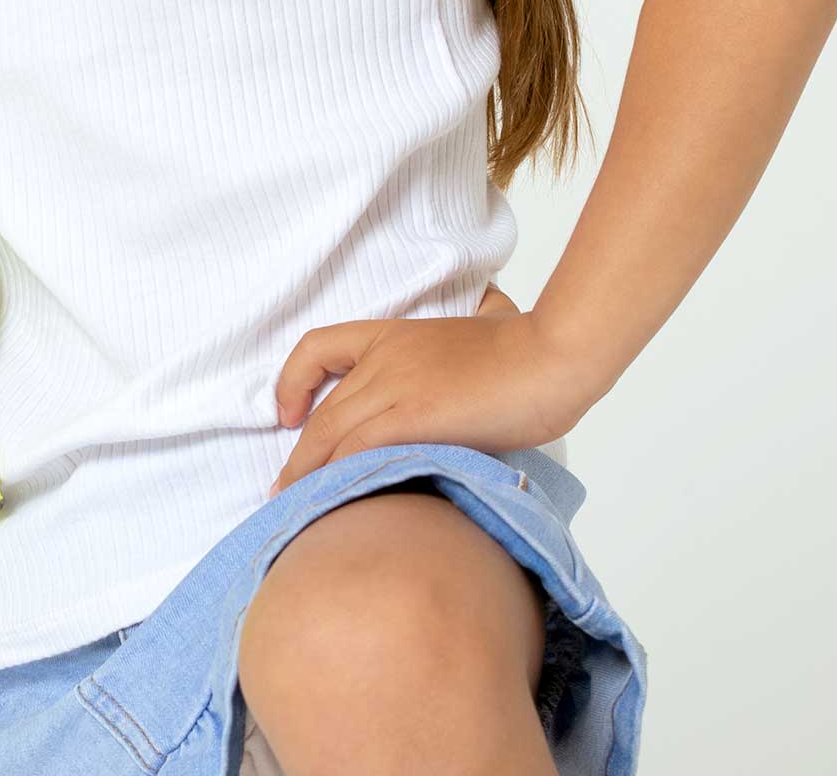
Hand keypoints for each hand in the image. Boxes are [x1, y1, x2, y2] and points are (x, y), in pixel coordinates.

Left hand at [264, 282, 598, 495]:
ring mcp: (394, 387)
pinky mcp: (410, 417)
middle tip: (286, 490)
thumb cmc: (529, 349)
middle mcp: (383, 360)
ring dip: (309, 477)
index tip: (287, 414)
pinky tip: (336, 503)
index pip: (319, 346)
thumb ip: (467, 334)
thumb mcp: (482, 328)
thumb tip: (480, 327)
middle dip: (300, 457)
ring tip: (298, 509)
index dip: (292, 381)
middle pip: (323, 413)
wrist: (551, 357)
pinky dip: (339, 479)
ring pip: (330, 435)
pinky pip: (356, 450)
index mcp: (393, 335)